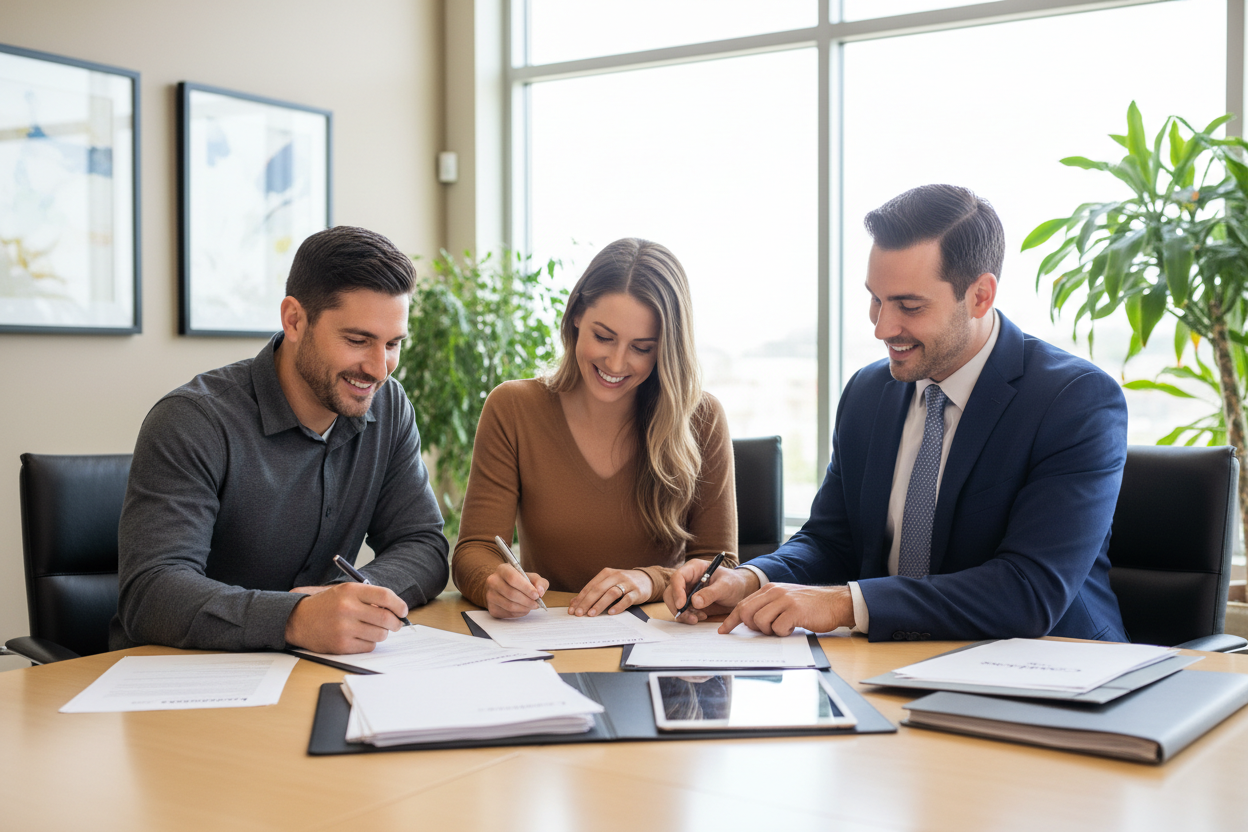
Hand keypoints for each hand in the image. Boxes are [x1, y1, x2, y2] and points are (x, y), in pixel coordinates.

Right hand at [284, 582, 407, 653]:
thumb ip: (368, 597)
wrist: (298, 620)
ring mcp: (344, 628)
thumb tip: (394, 609)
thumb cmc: (325, 605)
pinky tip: (361, 637)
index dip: (399, 604)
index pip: (385, 596)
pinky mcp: (341, 645)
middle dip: (396, 622)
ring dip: (382, 633)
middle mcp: (347, 608)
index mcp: (350, 591)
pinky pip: (369, 646)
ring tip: (374, 629)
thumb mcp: (344, 592)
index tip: (403, 610)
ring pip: (380, 634)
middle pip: (386, 617)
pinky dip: (369, 643)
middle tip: (396, 624)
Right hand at [485, 563, 549, 618]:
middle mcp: (493, 581)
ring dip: (524, 608)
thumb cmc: (520, 581)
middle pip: (511, 593)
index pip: (512, 578)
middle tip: (536, 604)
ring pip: (509, 605)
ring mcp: (490, 595)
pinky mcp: (491, 608)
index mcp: (503, 569)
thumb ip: (539, 582)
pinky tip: (523, 609)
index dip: (526, 588)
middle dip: (527, 601)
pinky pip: (507, 613)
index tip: (536, 595)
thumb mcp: (531, 577)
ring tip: (531, 606)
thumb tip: (540, 591)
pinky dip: (519, 613)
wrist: (504, 588)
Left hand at [569, 569, 652, 616]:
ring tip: (592, 614)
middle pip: (598, 589)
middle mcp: (616, 576)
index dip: (580, 598)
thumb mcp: (608, 583)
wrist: (646, 579)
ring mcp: (627, 583)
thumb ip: (593, 591)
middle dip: (587, 602)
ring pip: (611, 593)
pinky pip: (627, 599)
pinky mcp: (637, 592)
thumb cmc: (623, 583)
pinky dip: (618, 606)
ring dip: (600, 604)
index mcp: (606, 573)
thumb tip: (574, 602)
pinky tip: (611, 613)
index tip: (572, 609)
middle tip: (579, 613)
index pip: (590, 586)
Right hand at [664, 562, 758, 623]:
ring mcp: (687, 591)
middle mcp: (687, 579)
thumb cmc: (734, 583)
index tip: (682, 605)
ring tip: (699, 617)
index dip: (677, 591)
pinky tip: (701, 616)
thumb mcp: (725, 586)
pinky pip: (682, 610)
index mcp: (694, 568)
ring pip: (674, 603)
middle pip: (671, 592)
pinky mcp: (690, 602)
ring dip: (683, 614)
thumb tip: (695, 602)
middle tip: (690, 617)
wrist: (740, 592)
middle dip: (678, 606)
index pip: (678, 577)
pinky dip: (688, 616)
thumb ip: (711, 593)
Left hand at [720, 583, 853, 635]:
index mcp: (769, 589)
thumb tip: (748, 622)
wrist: (835, 602)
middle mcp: (774, 591)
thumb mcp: (784, 600)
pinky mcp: (795, 610)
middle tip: (766, 630)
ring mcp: (784, 600)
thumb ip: (767, 607)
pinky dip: (783, 632)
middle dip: (751, 627)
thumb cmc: (809, 606)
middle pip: (746, 612)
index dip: (731, 619)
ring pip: (759, 621)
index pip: (743, 604)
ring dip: (769, 631)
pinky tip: (793, 627)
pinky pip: (777, 627)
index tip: (723, 631)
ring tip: (783, 627)